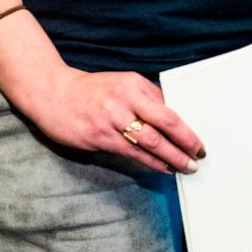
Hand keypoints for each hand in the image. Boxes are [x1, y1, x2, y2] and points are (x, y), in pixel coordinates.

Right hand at [17, 68, 206, 174]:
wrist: (53, 94)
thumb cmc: (91, 91)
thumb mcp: (121, 84)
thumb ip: (146, 98)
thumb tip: (173, 119)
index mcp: (133, 84)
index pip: (167, 109)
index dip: (186, 128)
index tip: (198, 142)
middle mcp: (124, 100)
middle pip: (164, 125)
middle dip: (184, 144)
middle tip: (198, 157)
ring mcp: (111, 120)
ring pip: (150, 143)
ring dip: (171, 158)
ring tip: (185, 167)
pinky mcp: (100, 137)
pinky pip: (132, 153)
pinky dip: (150, 162)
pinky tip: (162, 168)